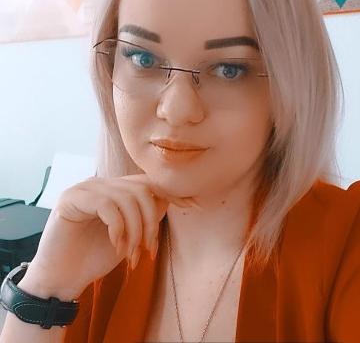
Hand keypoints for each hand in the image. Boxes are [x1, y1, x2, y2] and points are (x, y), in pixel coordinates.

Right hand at [22, 174, 197, 297]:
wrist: (63, 278)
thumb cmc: (96, 256)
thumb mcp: (131, 233)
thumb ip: (148, 213)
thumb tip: (175, 199)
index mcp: (116, 188)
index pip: (149, 182)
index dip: (173, 193)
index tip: (195, 205)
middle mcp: (102, 183)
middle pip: (142, 189)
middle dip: (151, 221)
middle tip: (149, 249)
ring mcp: (86, 188)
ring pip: (128, 198)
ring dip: (135, 231)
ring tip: (131, 255)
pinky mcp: (71, 199)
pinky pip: (107, 205)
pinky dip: (118, 228)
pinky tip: (116, 246)